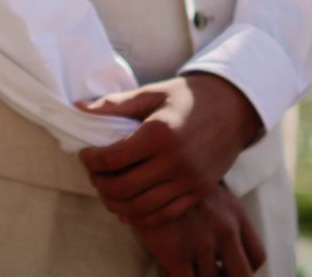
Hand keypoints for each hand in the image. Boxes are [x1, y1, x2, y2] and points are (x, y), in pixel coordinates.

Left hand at [78, 73, 264, 227]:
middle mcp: (175, 162)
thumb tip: (79, 108)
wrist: (232, 107)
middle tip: (93, 173)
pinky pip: (165, 215)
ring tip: (106, 191)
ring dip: (115, 203)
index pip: (112, 159)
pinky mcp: (199, 193)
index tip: (84, 155)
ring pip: (141, 207)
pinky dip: (141, 217)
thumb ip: (114, 104)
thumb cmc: (187, 96)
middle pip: (123, 188)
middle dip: (99, 183)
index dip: (90, 160)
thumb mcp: (150, 93)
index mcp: (159, 134)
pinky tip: (126, 209)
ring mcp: (189, 181)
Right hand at [125, 182, 265, 276]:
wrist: (138, 159)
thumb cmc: (167, 170)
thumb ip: (217, 212)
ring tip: (178, 264)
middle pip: (242, 275)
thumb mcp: (202, 185)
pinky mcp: (174, 250)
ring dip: (197, 275)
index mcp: (235, 213)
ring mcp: (202, 241)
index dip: (243, 268)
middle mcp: (225, 228)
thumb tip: (218, 242)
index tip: (224, 267)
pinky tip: (163, 266)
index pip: (257, 257)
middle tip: (205, 271)